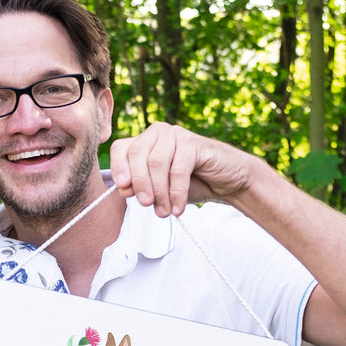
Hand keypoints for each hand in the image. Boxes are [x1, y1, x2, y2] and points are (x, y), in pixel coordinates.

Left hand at [109, 122, 252, 216]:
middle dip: (139, 183)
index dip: (118, 167)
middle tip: (146, 205)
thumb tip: (123, 189)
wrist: (226, 182)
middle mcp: (157, 133)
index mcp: (144, 141)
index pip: (121, 148)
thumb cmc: (190, 184)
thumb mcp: (159, 190)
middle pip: (137, 155)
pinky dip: (176, 193)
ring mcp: (176, 135)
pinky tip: (178, 208)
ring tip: (164, 212)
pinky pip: (177, 170)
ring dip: (159, 192)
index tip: (122, 189)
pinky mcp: (193, 143)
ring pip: (156, 163)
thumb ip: (140, 188)